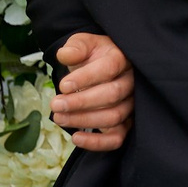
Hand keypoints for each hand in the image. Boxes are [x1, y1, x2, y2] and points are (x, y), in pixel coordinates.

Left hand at [52, 33, 132, 150]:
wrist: (102, 67)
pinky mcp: (125, 123)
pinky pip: (117, 138)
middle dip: (80, 102)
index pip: (109, 68)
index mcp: (122, 58)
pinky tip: (76, 137)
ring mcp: (131, 104)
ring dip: (84, 119)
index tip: (64, 85)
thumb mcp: (82, 44)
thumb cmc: (93, 56)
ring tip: (59, 118)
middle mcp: (132, 82)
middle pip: (112, 95)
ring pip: (114, 116)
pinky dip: (97, 142)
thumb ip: (75, 47)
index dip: (86, 78)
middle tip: (55, 104)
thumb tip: (65, 55)